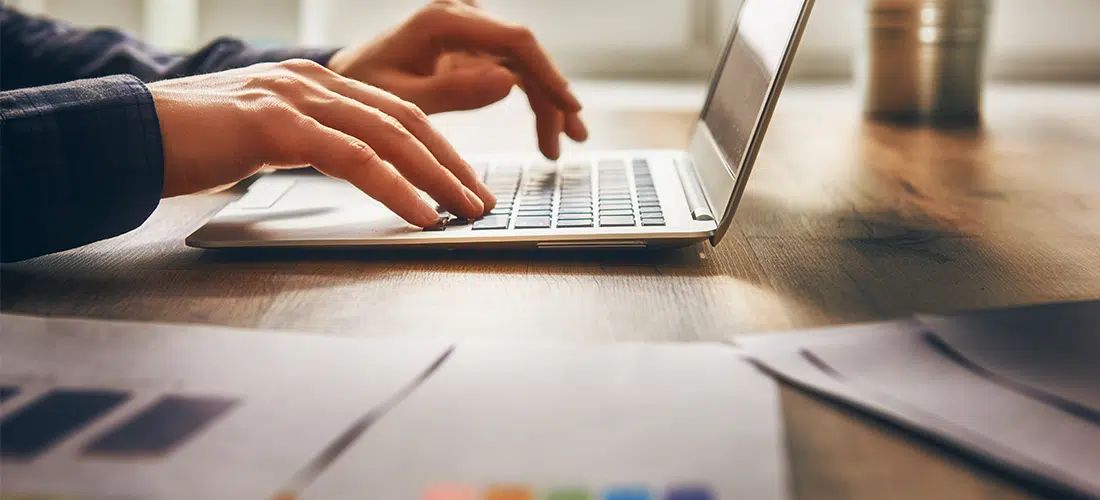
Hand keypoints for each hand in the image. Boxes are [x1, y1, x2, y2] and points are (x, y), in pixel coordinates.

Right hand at [148, 59, 494, 226]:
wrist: (126, 134)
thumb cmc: (192, 144)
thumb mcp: (263, 137)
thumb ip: (308, 143)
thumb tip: (351, 170)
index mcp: (313, 82)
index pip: (396, 112)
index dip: (438, 148)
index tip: (465, 182)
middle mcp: (312, 81)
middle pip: (405, 120)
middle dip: (451, 164)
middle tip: (482, 200)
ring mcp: (295, 97)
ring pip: (389, 135)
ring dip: (437, 178)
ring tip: (466, 211)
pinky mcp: (276, 124)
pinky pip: (353, 157)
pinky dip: (395, 188)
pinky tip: (420, 214)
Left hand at [327, 0, 587, 159]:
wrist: (345, 81)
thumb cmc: (364, 90)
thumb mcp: (402, 99)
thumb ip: (453, 92)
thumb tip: (508, 83)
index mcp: (443, 20)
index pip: (515, 41)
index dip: (548, 74)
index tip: (569, 107)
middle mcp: (462, 16)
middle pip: (525, 53)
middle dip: (552, 96)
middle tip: (571, 138)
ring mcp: (469, 31)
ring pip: (524, 64)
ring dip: (546, 102)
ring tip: (559, 145)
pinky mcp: (472, 48)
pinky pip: (512, 70)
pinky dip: (530, 99)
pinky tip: (546, 130)